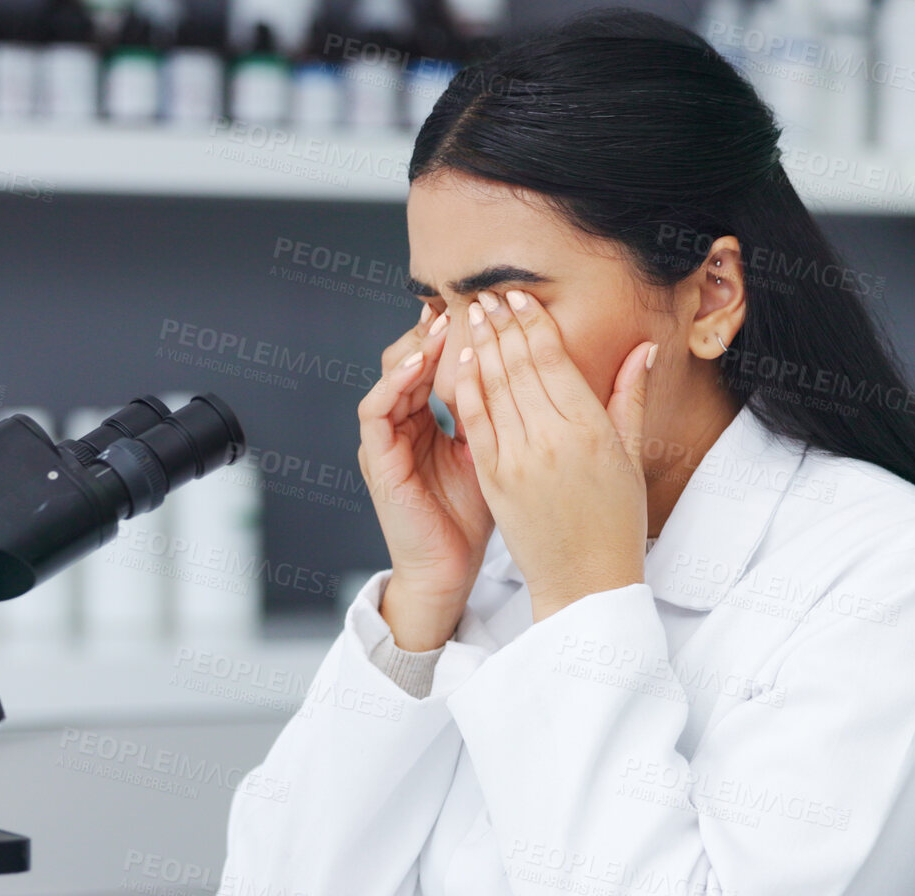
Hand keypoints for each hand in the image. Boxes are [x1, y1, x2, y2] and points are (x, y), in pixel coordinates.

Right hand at [357, 305, 496, 649]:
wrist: (451, 571)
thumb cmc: (475, 517)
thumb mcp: (496, 451)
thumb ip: (503, 412)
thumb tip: (539, 372)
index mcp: (427, 421)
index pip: (436, 363)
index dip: (457, 334)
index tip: (488, 309)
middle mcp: (401, 425)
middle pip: (409, 360)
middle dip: (434, 331)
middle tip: (465, 306)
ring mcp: (384, 441)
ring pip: (389, 376)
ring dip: (415, 349)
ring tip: (443, 326)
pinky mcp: (376, 459)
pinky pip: (375, 410)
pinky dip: (396, 384)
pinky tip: (421, 365)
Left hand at [451, 290, 651, 622]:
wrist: (585, 582)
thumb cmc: (615, 522)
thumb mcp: (631, 457)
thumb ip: (630, 397)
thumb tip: (642, 348)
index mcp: (590, 430)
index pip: (553, 360)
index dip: (533, 323)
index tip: (520, 296)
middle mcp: (552, 440)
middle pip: (519, 366)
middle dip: (502, 325)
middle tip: (490, 294)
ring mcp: (518, 461)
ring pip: (494, 388)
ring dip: (481, 346)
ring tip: (474, 315)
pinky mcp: (494, 480)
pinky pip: (476, 424)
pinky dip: (467, 389)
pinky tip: (462, 363)